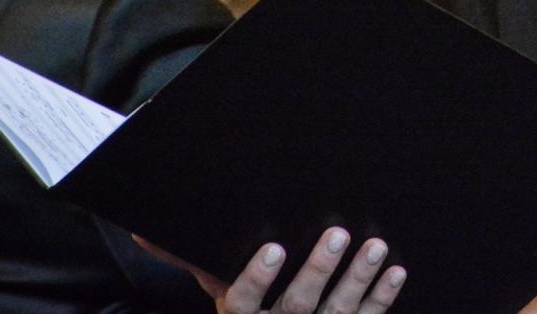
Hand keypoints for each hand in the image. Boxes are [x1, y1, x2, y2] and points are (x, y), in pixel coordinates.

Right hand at [140, 228, 405, 313]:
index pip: (244, 301)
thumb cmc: (245, 312)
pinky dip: (382, 297)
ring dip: (357, 281)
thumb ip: (189, 260)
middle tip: (337, 234)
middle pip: (297, 307)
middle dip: (319, 271)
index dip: (258, 278)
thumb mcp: (216, 289)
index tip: (275, 248)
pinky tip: (395, 271)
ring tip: (375, 247)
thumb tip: (140, 230)